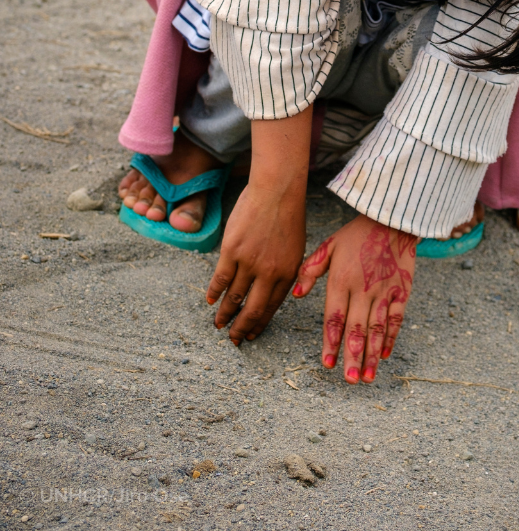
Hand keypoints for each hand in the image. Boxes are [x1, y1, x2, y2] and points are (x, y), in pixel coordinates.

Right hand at [206, 109, 311, 344]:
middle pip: (252, 310)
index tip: (251, 333)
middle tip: (234, 340)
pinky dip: (214, 292)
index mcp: (287, 274)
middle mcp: (269, 273)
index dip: (260, 323)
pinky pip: (220, 278)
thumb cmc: (288, 215)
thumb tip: (275, 290)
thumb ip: (286, 270)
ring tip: (219, 325)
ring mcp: (249, 262)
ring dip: (225, 314)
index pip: (271, 307)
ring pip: (234, 297)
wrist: (277, 191)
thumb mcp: (296, 248)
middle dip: (242, 328)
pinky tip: (210, 301)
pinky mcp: (232, 250)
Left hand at [292, 215, 417, 383]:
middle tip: (349, 380)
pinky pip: (397, 318)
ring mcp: (385, 290)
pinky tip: (385, 355)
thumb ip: (310, 269)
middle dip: (353, 356)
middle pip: (356, 328)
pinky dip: (391, 337)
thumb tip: (296, 295)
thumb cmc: (357, 233)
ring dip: (371, 354)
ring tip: (367, 377)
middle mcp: (363, 289)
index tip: (327, 364)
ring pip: (377, 328)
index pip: (334, 318)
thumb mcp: (329, 245)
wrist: (392, 217)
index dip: (331, 342)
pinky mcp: (403, 289)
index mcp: (342, 280)